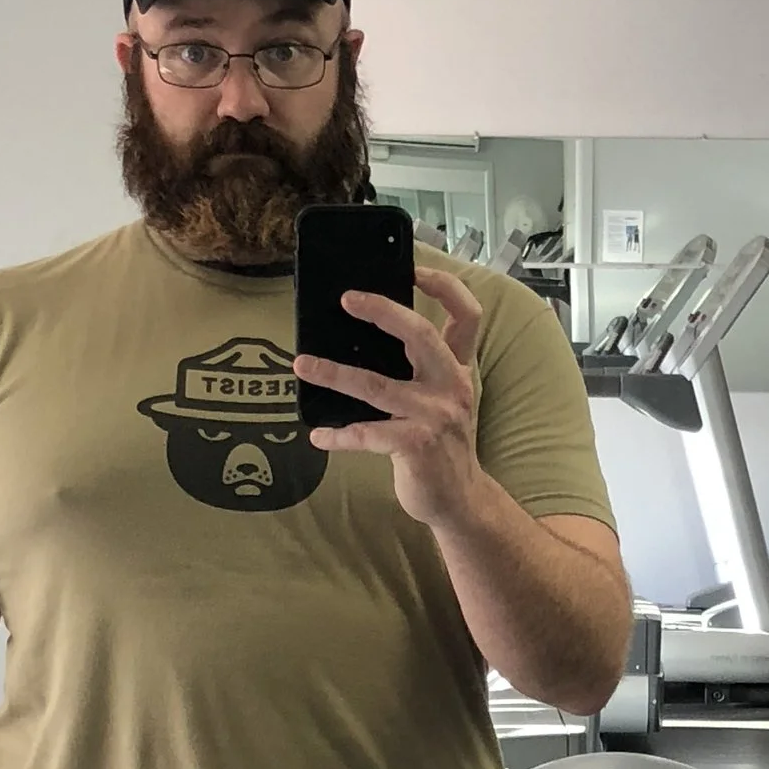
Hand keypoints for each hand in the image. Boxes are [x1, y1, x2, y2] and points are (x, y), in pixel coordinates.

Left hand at [295, 263, 483, 532]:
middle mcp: (452, 386)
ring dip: (333, 373)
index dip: (445, 285)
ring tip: (301, 365)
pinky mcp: (417, 445)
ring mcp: (436, 416)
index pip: (466, 314)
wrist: (460, 501)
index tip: (414, 268)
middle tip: (347, 299)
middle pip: (421, 335)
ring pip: (376, 385)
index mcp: (458, 369)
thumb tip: (360, 340)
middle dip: (382, 311)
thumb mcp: (442, 399)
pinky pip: (367, 433)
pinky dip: (338, 434)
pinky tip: (319, 435)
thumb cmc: (441, 445)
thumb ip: (419, 370)